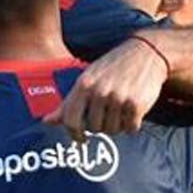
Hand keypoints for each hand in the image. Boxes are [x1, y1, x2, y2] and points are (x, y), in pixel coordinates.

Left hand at [44, 36, 167, 135]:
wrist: (146, 53)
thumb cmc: (112, 68)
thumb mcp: (87, 79)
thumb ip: (68, 103)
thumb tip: (46, 122)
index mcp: (84, 84)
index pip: (70, 120)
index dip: (74, 134)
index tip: (81, 139)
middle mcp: (99, 91)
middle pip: (94, 128)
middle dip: (101, 125)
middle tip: (108, 112)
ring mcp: (118, 97)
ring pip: (113, 130)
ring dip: (117, 125)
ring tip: (121, 109)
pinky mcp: (136, 104)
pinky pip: (130, 129)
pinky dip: (132, 125)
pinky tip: (133, 111)